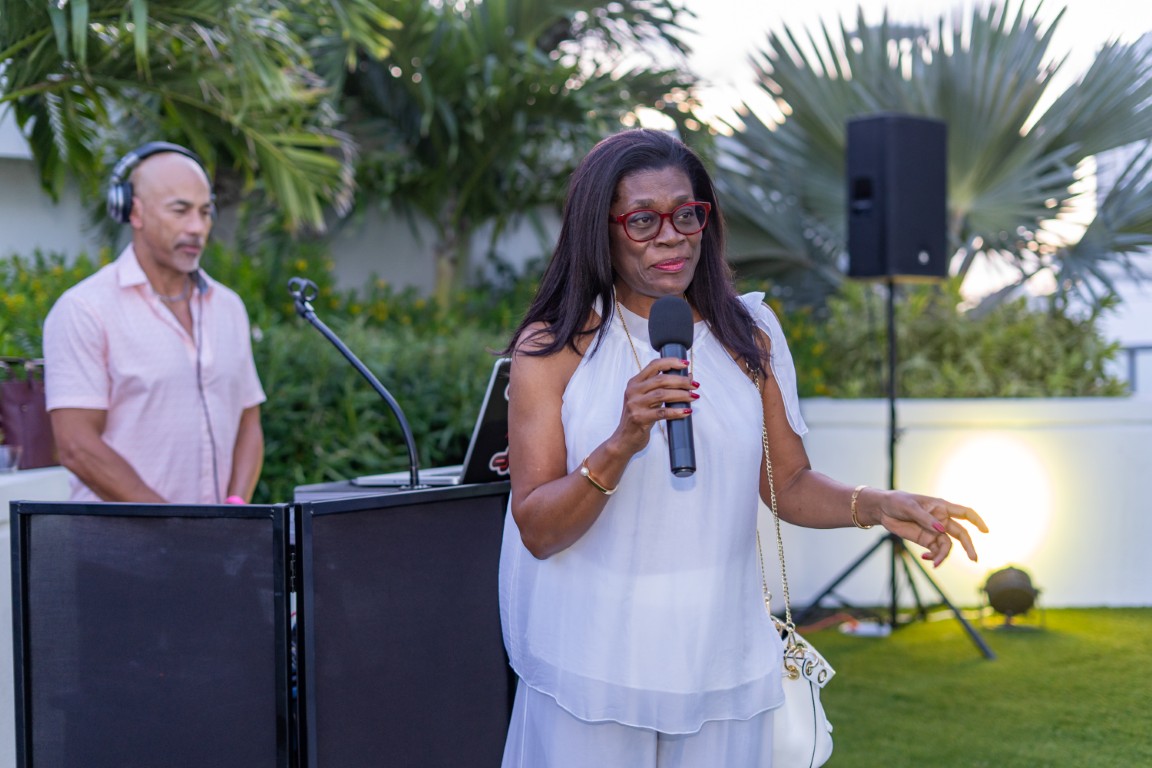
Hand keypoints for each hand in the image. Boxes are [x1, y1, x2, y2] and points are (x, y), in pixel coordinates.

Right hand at [612, 356, 696, 454]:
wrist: (624, 439)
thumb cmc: (639, 417)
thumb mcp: (646, 399)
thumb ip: (662, 388)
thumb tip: (688, 377)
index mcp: (635, 383)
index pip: (654, 365)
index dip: (671, 362)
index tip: (685, 364)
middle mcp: (633, 391)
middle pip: (661, 380)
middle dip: (681, 381)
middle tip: (694, 385)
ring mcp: (635, 404)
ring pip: (662, 395)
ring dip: (682, 395)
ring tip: (693, 397)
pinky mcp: (639, 418)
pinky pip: (662, 413)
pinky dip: (676, 411)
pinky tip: (686, 411)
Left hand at [872, 490, 987, 567]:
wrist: (883, 510)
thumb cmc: (897, 502)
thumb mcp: (909, 507)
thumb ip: (925, 518)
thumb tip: (941, 529)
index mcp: (941, 507)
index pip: (965, 513)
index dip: (977, 521)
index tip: (985, 531)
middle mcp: (942, 520)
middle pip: (961, 533)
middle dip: (968, 546)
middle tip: (973, 559)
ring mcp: (934, 531)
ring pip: (947, 545)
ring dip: (944, 555)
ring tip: (936, 563)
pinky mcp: (926, 540)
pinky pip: (935, 550)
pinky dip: (934, 556)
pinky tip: (925, 558)